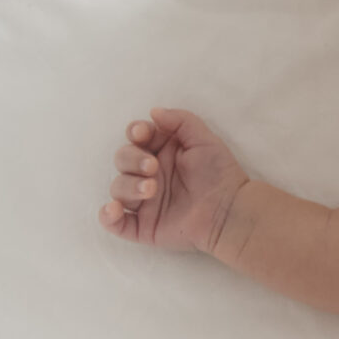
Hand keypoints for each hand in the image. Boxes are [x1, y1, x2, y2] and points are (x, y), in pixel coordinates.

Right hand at [99, 107, 249, 253]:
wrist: (231, 210)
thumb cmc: (220, 173)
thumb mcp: (204, 139)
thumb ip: (181, 120)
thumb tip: (154, 112)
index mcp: (159, 152)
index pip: (135, 137)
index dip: (134, 132)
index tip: (143, 133)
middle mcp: (148, 175)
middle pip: (122, 159)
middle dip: (132, 159)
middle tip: (153, 167)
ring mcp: (144, 201)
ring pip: (118, 188)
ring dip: (128, 186)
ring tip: (151, 189)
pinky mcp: (144, 226)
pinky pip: (116, 223)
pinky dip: (108, 216)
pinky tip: (113, 209)